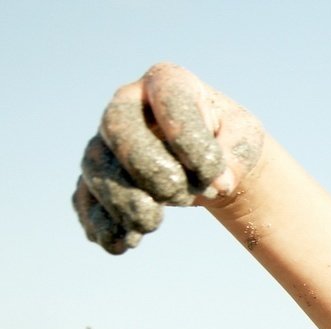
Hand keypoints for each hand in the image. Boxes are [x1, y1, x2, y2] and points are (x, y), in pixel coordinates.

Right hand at [73, 64, 264, 253]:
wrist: (208, 160)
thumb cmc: (227, 139)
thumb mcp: (245, 138)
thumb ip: (236, 155)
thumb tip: (221, 183)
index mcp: (168, 82)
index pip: (168, 99)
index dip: (188, 140)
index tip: (214, 178)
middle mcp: (128, 104)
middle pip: (118, 128)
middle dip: (149, 169)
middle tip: (181, 198)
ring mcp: (107, 139)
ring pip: (97, 166)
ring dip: (122, 201)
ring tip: (151, 224)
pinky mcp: (98, 175)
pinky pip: (85, 198)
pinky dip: (101, 223)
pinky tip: (122, 243)